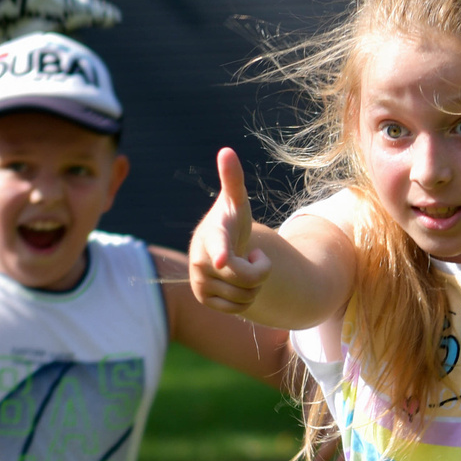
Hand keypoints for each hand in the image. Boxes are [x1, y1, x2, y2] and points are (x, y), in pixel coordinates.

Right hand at [188, 148, 271, 314]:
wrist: (217, 249)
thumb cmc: (230, 221)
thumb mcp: (236, 202)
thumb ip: (232, 179)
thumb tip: (227, 150)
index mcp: (211, 238)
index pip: (219, 247)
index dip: (223, 254)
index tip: (225, 260)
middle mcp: (200, 263)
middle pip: (249, 278)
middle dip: (260, 269)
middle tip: (252, 255)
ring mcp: (200, 283)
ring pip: (246, 297)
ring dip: (253, 285)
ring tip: (242, 267)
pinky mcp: (204, 300)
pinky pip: (240, 309)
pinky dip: (246, 298)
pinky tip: (237, 284)